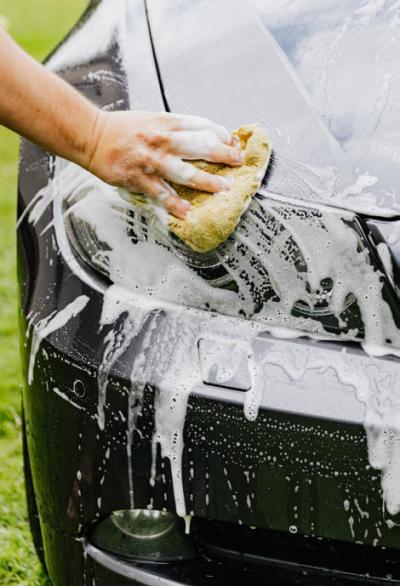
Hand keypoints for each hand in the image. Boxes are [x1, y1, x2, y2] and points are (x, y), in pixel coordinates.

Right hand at [86, 111, 244, 218]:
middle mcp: (161, 139)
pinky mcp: (139, 178)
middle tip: (239, 164)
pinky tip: (187, 212)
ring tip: (223, 190)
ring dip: (206, 182)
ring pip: (184, 172)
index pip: (201, 126)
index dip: (221, 135)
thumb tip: (202, 138)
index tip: (234, 145)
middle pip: (199, 146)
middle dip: (223, 155)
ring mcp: (151, 160)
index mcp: (166, 122)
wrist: (91, 135)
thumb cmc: (122, 129)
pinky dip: (174, 204)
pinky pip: (160, 193)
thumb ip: (176, 129)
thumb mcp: (152, 119)